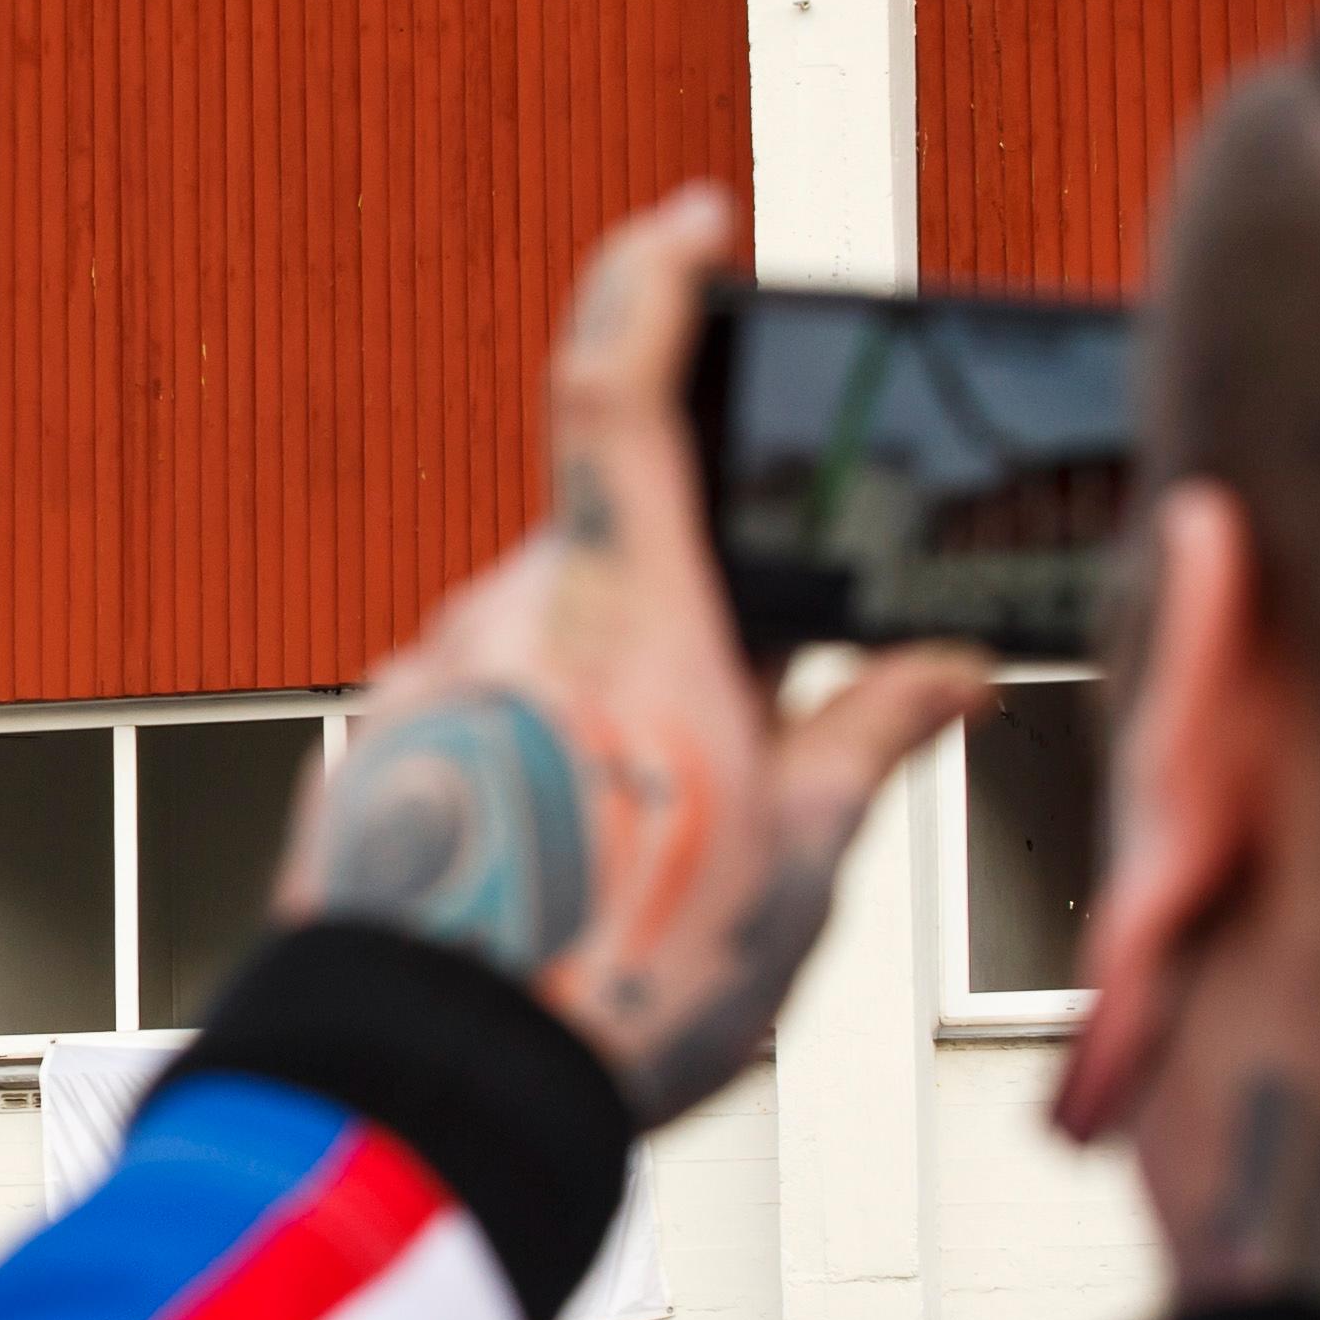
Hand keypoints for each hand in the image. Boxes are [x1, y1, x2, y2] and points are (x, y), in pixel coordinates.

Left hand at [272, 185, 989, 1120]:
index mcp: (624, 612)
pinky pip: (474, 719)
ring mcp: (423, 684)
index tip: (688, 222)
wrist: (428, 1097)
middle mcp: (502, 619)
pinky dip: (536, 764)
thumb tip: (947, 673)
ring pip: (540, 648)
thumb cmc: (619, 983)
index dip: (653, 281)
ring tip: (650, 856)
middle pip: (608, 557)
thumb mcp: (797, 865)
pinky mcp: (372, 754)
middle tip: (738, 745)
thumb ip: (869, 740)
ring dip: (607, 711)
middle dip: (683, 623)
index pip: (619, 385)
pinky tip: (570, 872)